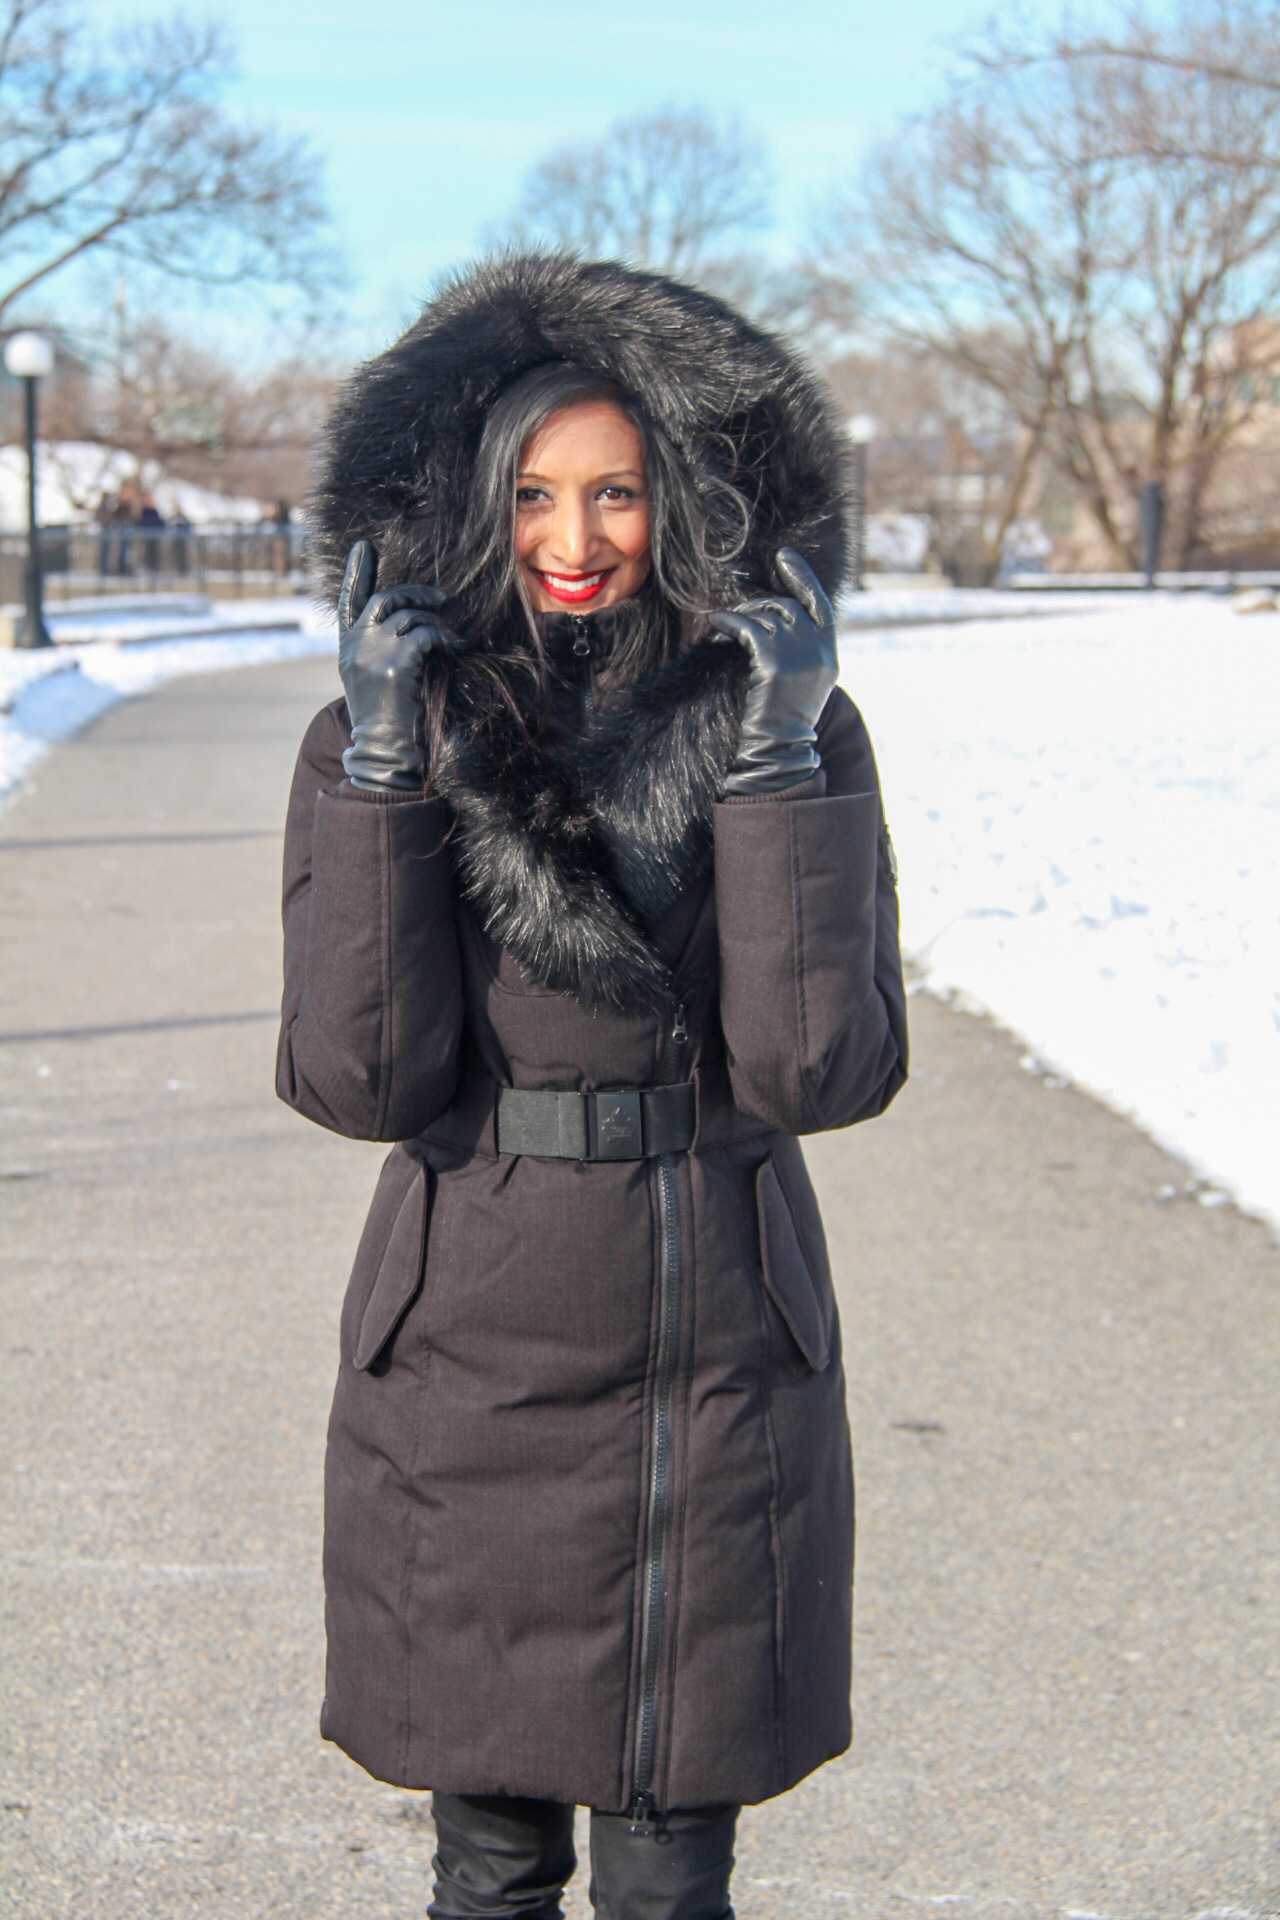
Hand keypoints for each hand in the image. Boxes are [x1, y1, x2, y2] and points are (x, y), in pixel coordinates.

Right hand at [337, 540, 471, 790]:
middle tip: (441, 598)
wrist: (382, 748)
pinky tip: (453, 647)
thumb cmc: (385, 717)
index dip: (357, 573)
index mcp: (347, 648)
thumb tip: (408, 623)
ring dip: (436, 622)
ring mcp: (372, 653)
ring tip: (451, 636)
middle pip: (385, 600)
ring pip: (410, 617)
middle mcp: (355, 646)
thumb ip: (379, 648)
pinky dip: (443, 637)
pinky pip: (425, 635)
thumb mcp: (372, 677)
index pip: (348, 602)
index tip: (363, 547)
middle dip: (416, 593)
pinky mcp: (394, 664)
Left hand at [710, 548, 838, 794]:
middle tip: (737, 613)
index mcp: (830, 654)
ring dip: (742, 615)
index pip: (820, 605)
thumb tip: (774, 616)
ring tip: (725, 623)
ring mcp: (798, 655)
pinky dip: (730, 622)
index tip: (784, 556)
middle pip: (787, 607)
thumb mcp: (802, 679)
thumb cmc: (782, 718)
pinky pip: (748, 628)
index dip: (803, 577)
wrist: (778, 747)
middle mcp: (819, 650)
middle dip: (759, 605)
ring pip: (766, 616)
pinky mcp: (774, 662)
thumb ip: (799, 648)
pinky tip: (717, 622)